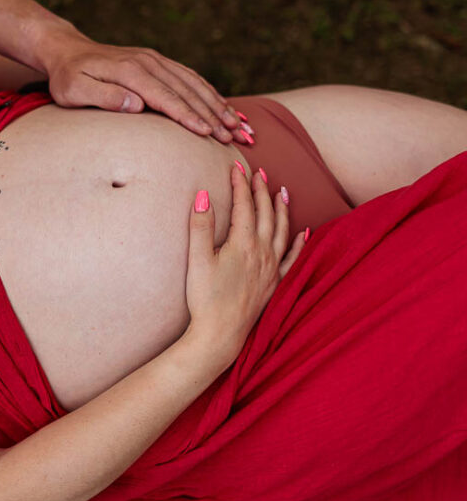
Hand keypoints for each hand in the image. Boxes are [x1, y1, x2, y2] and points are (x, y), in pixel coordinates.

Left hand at [36, 27, 243, 143]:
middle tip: (235, 137)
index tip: (208, 133)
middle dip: (214, 114)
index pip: (165, 97)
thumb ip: (104, 96)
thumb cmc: (67, 77)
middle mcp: (148, 62)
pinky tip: (223, 106)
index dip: (188, 116)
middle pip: (187, 91)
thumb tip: (136, 105)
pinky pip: (189, 77)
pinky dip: (209, 92)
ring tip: (239, 126)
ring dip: (218, 104)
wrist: (67, 51)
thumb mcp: (74, 90)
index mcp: (130, 71)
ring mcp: (155, 60)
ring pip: (194, 83)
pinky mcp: (157, 62)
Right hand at [184, 167, 305, 364]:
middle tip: (258, 172)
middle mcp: (263, 253)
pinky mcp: (275, 284)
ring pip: (282, 231)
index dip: (240, 184)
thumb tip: (204, 195)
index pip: (244, 205)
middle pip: (265, 214)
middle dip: (261, 191)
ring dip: (282, 209)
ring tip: (282, 192)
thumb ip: (201, 226)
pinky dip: (300, 243)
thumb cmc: (205, 298)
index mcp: (243, 244)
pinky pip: (293, 258)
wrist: (221, 334)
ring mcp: (272, 269)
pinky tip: (304, 232)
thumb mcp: (197, 260)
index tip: (236, 166)